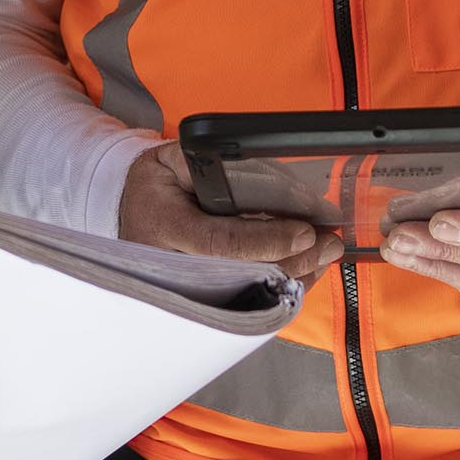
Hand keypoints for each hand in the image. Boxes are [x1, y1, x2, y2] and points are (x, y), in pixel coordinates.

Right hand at [117, 141, 340, 277]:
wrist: (130, 211)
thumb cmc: (156, 183)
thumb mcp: (172, 160)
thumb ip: (208, 165)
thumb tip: (260, 175)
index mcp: (164, 225)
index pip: (219, 241)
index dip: (265, 240)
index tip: (304, 232)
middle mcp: (172, 267)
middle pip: (241, 274)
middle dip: (292, 261)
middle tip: (328, 245)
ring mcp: (187, 289)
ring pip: (249, 293)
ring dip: (293, 276)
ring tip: (326, 255)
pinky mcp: (203, 298)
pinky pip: (248, 298)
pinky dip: (280, 285)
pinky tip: (306, 270)